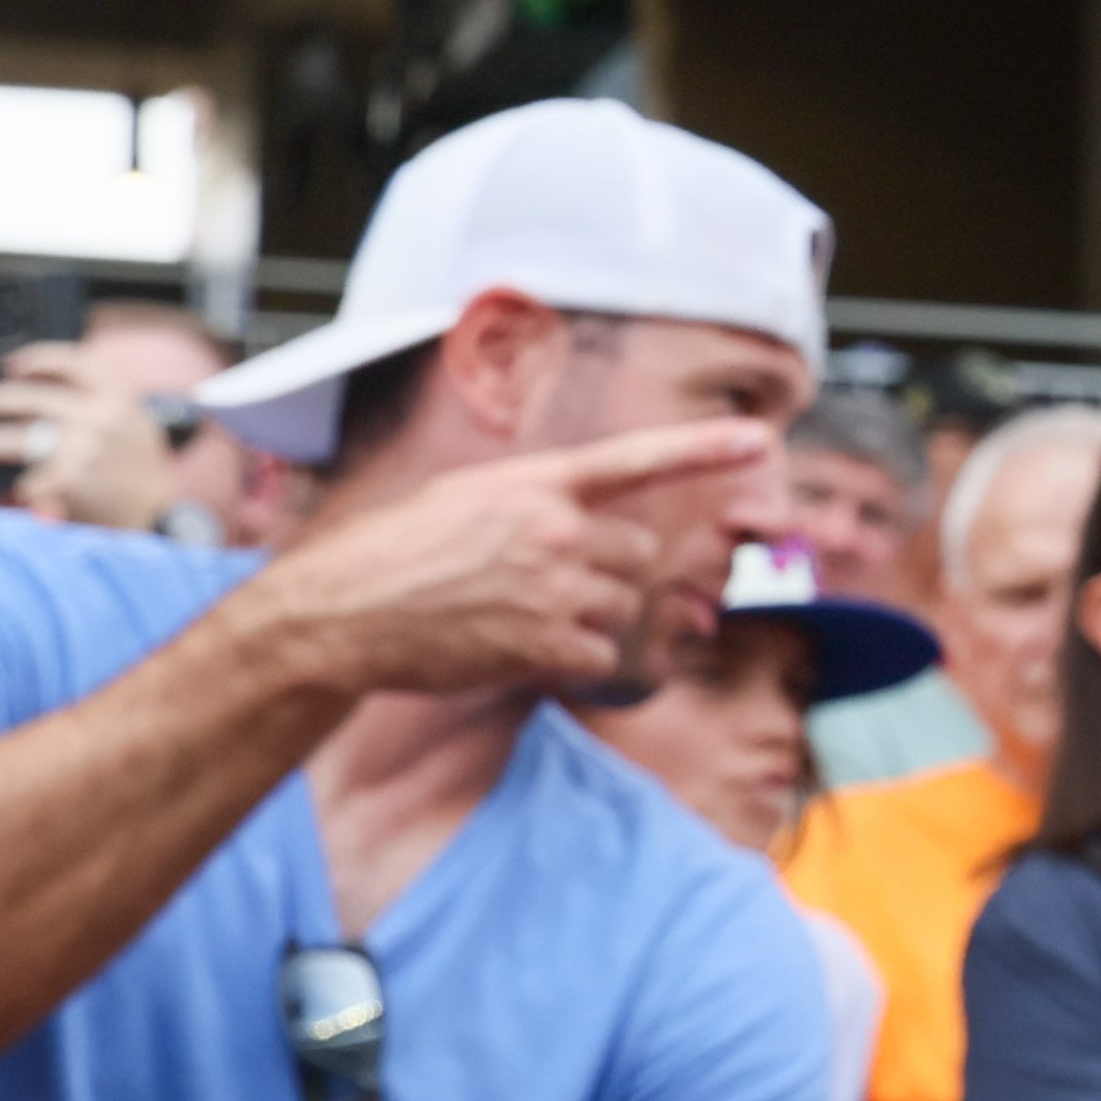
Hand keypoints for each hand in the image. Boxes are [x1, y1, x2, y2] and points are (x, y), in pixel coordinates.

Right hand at [226, 420, 779, 704]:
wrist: (340, 614)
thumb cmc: (393, 552)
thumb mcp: (463, 498)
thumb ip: (532, 501)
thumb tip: (578, 517)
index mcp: (537, 484)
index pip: (635, 460)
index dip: (702, 451)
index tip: (761, 441)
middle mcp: (556, 529)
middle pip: (637, 552)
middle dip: (608, 571)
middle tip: (547, 583)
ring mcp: (554, 586)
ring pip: (622, 605)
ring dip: (589, 618)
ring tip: (521, 616)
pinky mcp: (544, 641)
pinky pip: (599, 654)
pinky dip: (572, 659)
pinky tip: (520, 650)